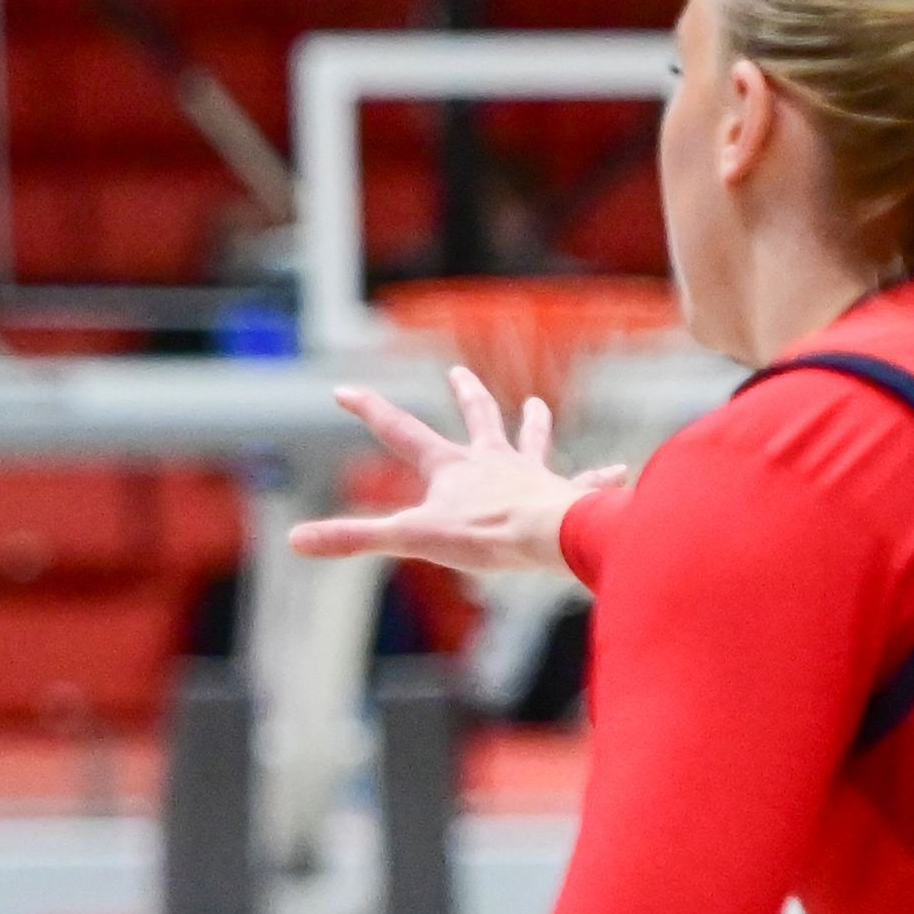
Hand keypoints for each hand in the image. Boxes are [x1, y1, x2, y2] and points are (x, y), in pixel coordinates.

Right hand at [283, 365, 627, 575]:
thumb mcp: (410, 538)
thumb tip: (295, 540)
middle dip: (463, 396)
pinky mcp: (561, 496)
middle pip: (475, 420)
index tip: (344, 389)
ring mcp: (529, 477)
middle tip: (456, 374)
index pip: (401, 433)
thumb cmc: (484, 537)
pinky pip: (583, 484)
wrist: (548, 535)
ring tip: (536, 405)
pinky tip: (618, 469)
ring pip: (529, 442)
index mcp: (452, 470)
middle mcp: (492, 463)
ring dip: (531, 424)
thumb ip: (353, 538)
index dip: (369, 411)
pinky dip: (598, 478)